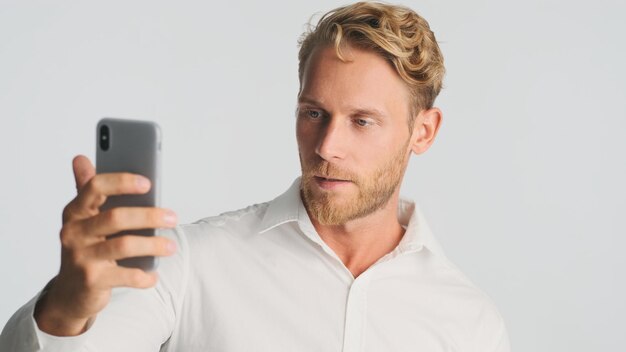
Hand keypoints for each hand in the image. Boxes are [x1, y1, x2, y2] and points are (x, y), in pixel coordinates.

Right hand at [34, 155, 176, 335]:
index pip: (95, 187)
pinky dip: (144, 276)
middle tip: (173, 217)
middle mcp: (74, 232)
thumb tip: (81, 158)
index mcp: (75, 212)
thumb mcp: (84, 219)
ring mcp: (81, 257)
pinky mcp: (91, 280)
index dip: (122, 182)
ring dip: (153, 245)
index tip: (148, 183)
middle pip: (116, 217)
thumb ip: (87, 190)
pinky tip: (154, 275)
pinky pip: (125, 275)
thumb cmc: (86, 248)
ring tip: (171, 246)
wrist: (71, 293)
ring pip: (123, 245)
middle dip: (149, 215)